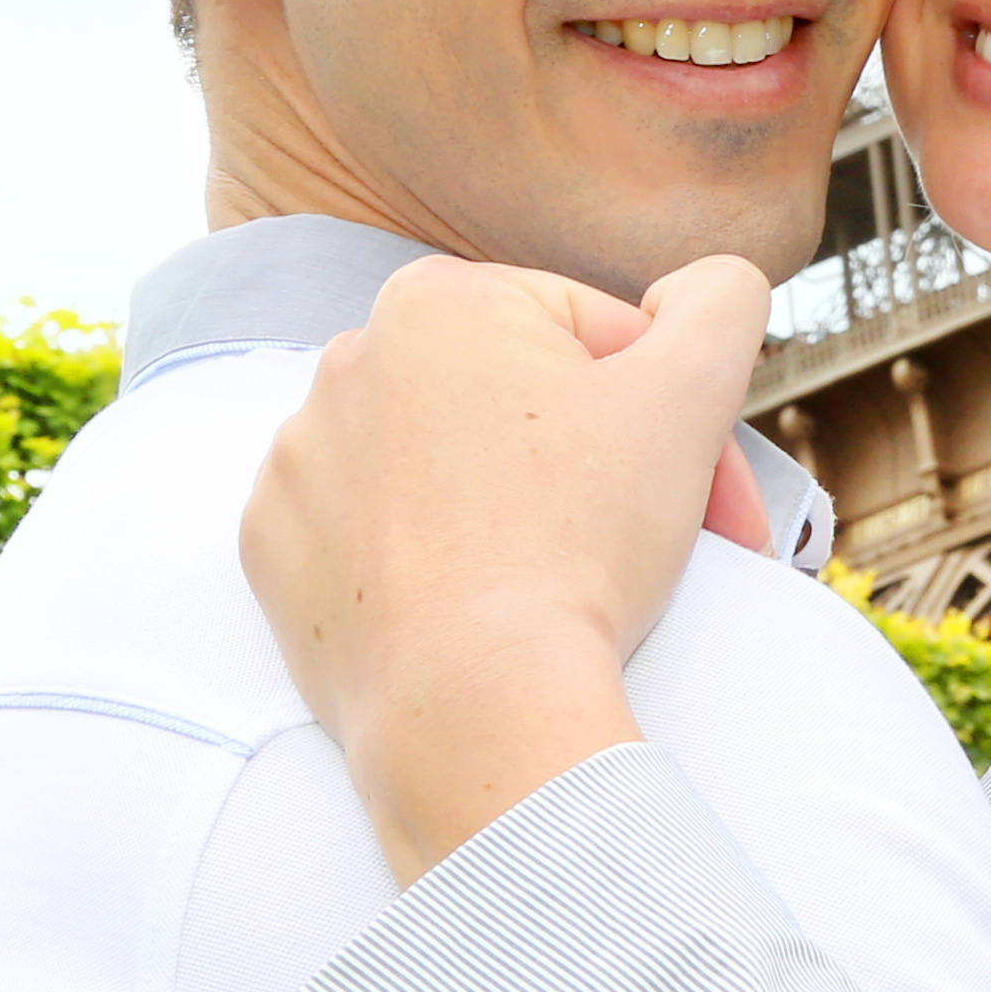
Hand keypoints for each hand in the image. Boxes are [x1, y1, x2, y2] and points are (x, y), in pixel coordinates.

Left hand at [242, 254, 774, 882]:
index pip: (596, 334)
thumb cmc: (581, 538)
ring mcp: (295, 460)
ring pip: (447, 463)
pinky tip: (476, 600)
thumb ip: (720, 297)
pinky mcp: (270, 550)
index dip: (664, 409)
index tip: (696, 487)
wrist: (472, 704)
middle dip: (594, 459)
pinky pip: (370, 532)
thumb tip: (702, 287)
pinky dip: (425, 558)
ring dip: (512, 502)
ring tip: (561, 574)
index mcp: (438, 300)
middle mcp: (346, 361)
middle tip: (648, 537)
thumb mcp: (693, 387)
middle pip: (520, 398)